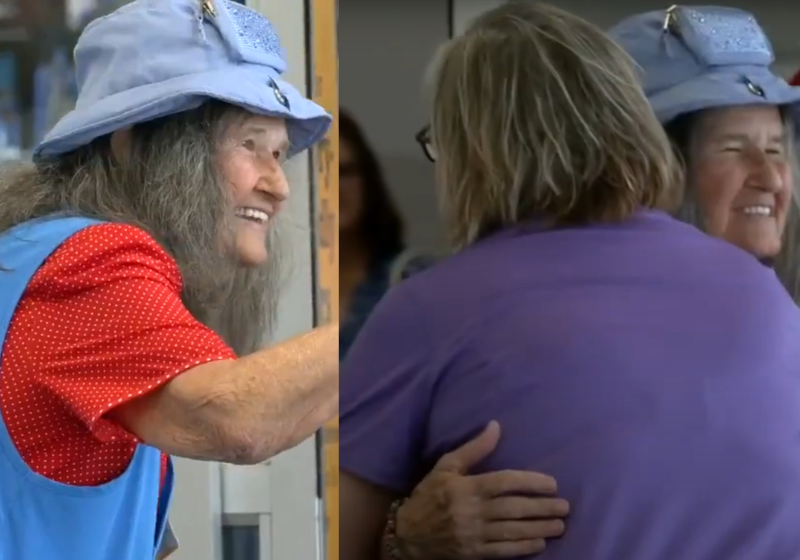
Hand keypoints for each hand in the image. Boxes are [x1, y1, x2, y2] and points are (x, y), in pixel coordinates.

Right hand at [395, 421, 568, 558]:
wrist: (408, 534)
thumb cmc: (429, 494)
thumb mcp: (446, 466)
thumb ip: (474, 448)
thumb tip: (495, 425)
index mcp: (466, 486)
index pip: (504, 482)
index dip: (530, 483)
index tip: (552, 484)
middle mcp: (471, 511)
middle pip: (513, 508)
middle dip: (542, 508)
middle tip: (565, 506)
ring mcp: (473, 534)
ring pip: (512, 531)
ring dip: (539, 528)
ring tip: (559, 525)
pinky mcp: (473, 553)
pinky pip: (503, 551)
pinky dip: (524, 548)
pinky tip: (540, 543)